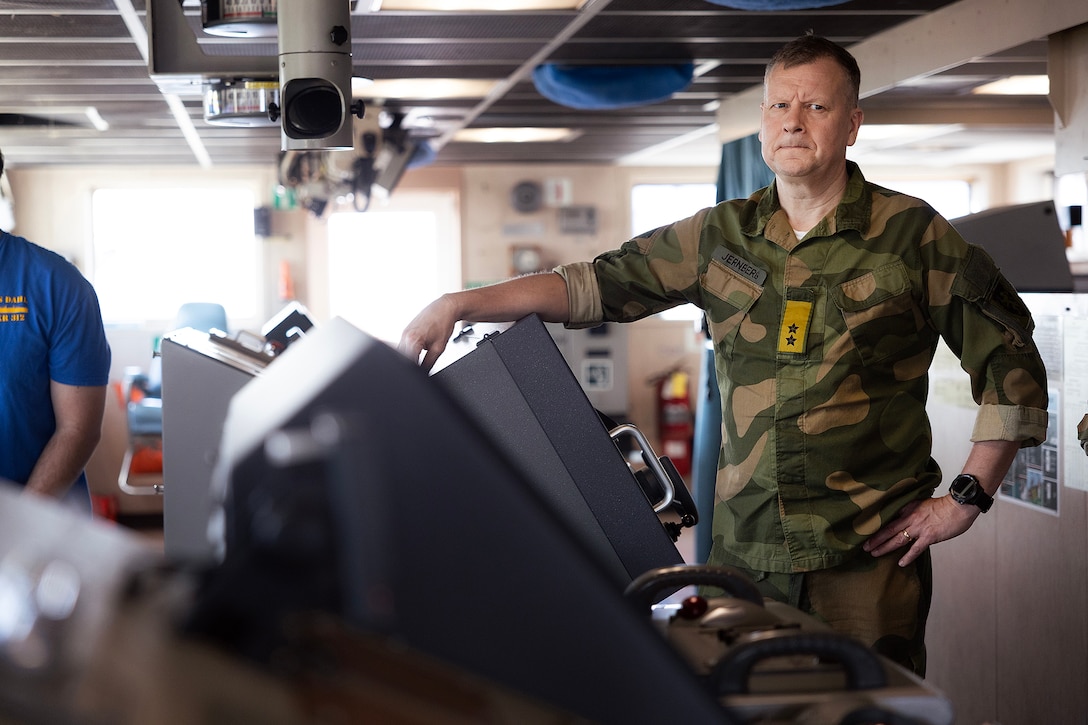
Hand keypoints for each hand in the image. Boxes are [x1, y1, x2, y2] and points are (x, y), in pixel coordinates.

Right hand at [397, 294, 459, 371]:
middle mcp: (405, 336)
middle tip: (419, 372)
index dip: (413, 373)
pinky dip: (410, 352)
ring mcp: (404, 333)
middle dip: (410, 367)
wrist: (445, 308)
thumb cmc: (443, 323)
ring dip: (409, 359)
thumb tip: (424, 375)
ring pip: (402, 353)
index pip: (408, 364)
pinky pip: (404, 346)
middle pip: (402, 359)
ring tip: (422, 356)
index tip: (417, 378)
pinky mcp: (405, 331)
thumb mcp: (439, 348)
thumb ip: (429, 364)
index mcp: (412, 340)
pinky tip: (418, 351)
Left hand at [862, 495, 979, 566]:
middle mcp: (910, 518)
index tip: (866, 531)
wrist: (960, 505)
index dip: (877, 526)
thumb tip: (905, 520)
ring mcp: (919, 528)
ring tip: (874, 553)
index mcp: (908, 508)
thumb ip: (912, 511)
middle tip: (864, 546)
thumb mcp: (923, 503)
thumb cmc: (945, 505)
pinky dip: (908, 556)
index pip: (889, 518)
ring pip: (897, 539)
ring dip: (885, 547)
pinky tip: (900, 563)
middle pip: (888, 529)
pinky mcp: (929, 536)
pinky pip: (915, 549)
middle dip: (875, 539)